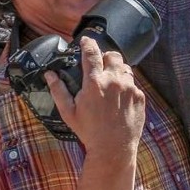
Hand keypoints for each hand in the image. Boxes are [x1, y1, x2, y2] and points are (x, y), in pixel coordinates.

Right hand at [45, 37, 144, 160]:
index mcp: (94, 83)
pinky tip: (119, 98)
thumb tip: (50, 75)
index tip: (86, 40)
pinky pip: (133, 83)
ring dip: (117, 70)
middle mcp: (114, 81)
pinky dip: (126, 86)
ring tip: (110, 82)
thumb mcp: (69, 113)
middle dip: (105, 57)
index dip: (88, 43)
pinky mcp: (140, 96)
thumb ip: (58, 91)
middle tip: (100, 66)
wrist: (113, 149)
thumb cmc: (89, 132)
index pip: (91, 54)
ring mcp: (129, 88)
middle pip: (112, 55)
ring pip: (125, 67)